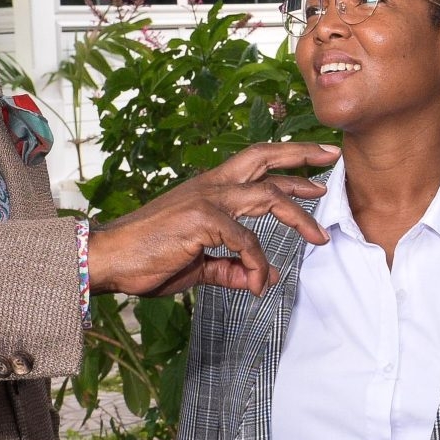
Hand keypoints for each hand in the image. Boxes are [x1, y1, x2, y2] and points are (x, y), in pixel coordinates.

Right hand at [88, 141, 340, 296]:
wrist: (107, 259)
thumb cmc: (149, 259)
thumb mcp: (200, 266)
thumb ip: (233, 268)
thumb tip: (266, 278)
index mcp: (210, 189)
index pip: (256, 164)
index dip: (289, 162)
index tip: (318, 166)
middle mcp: (211, 185)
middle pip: (265, 158)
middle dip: (302, 156)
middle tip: (332, 159)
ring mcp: (206, 198)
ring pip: (267, 195)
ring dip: (298, 217)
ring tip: (319, 238)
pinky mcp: (201, 219)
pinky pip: (245, 240)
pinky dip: (256, 263)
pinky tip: (258, 284)